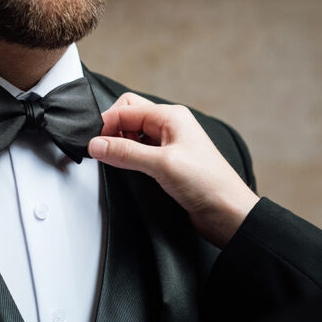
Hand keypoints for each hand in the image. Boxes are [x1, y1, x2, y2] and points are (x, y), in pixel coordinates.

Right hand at [88, 93, 258, 247]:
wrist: (228, 213)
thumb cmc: (208, 184)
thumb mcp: (161, 165)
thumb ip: (125, 153)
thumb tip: (96, 144)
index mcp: (171, 116)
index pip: (126, 109)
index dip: (107, 124)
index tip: (94, 145)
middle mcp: (169, 127)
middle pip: (128, 117)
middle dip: (112, 132)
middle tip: (104, 152)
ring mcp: (168, 145)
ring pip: (132, 136)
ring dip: (120, 147)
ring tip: (115, 164)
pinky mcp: (167, 164)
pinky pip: (139, 153)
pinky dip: (129, 159)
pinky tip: (127, 171)